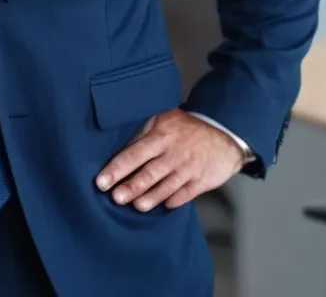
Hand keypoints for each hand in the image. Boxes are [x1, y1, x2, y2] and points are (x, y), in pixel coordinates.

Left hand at [94, 109, 244, 211]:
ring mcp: (188, 168)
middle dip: (131, 187)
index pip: (134, 154)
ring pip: (165, 187)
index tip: (102, 181)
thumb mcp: (163, 119)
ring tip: (136, 206)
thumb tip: (118, 147)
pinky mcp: (201, 181)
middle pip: (148, 173)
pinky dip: (173, 200)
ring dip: (150, 198)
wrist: (223, 131)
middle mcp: (173, 154)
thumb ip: (143, 132)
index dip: (116, 168)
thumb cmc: (187, 126)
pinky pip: (184, 194)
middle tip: (115, 197)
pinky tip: (163, 205)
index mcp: (160, 136)